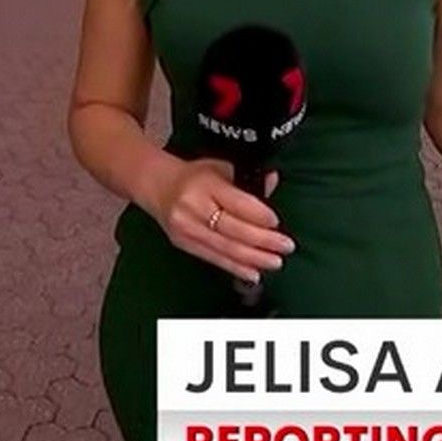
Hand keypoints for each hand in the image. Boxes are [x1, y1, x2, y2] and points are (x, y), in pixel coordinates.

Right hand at [144, 159, 293, 282]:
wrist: (156, 185)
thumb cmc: (194, 176)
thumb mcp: (220, 167)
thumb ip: (246, 178)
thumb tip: (272, 182)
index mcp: (204, 184)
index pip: (236, 203)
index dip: (258, 215)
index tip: (276, 223)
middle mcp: (193, 207)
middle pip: (233, 229)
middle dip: (263, 241)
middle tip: (285, 246)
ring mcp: (186, 229)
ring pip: (225, 248)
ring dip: (253, 258)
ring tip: (275, 262)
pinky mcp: (184, 244)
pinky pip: (214, 259)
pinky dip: (236, 268)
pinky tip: (254, 273)